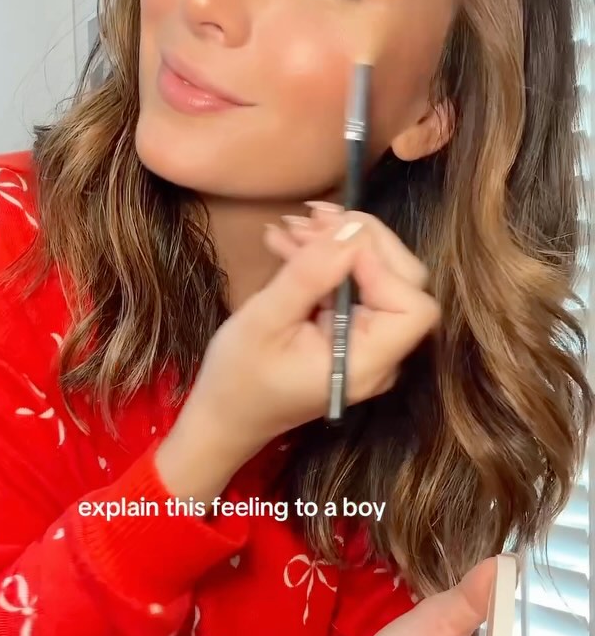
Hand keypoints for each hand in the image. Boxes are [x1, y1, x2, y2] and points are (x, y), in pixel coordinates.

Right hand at [188, 205, 438, 456]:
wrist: (223, 419)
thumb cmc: (238, 380)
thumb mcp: (263, 322)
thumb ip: (309, 276)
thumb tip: (348, 230)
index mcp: (365, 364)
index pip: (412, 306)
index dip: (382, 265)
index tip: (333, 243)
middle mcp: (379, 356)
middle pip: (403, 283)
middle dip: (360, 241)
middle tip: (312, 217)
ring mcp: (367, 344)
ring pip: (377, 277)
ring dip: (338, 244)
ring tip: (293, 225)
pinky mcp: (351, 333)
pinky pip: (352, 287)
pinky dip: (326, 261)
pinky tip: (289, 243)